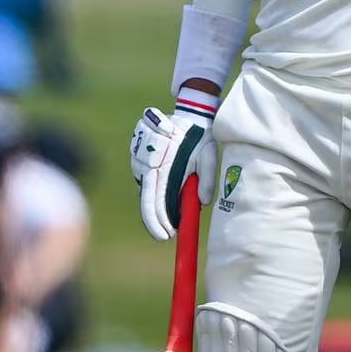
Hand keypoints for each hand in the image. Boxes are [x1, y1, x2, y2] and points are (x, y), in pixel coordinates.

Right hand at [129, 107, 216, 240]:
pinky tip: (168, 202)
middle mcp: (147, 167)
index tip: (166, 236)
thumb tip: (203, 202)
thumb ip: (207, 178)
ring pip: (146, 194)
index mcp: (162, 167)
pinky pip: (147, 184)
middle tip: (167, 235)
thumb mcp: (209, 155)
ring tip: (173, 219)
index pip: (153, 201)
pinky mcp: (142, 163)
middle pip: (146, 202)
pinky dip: (156, 196)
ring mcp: (141, 164)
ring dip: (157, 208)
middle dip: (156, 222)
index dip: (157, 221)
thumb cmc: (200, 136)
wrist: (187, 115)